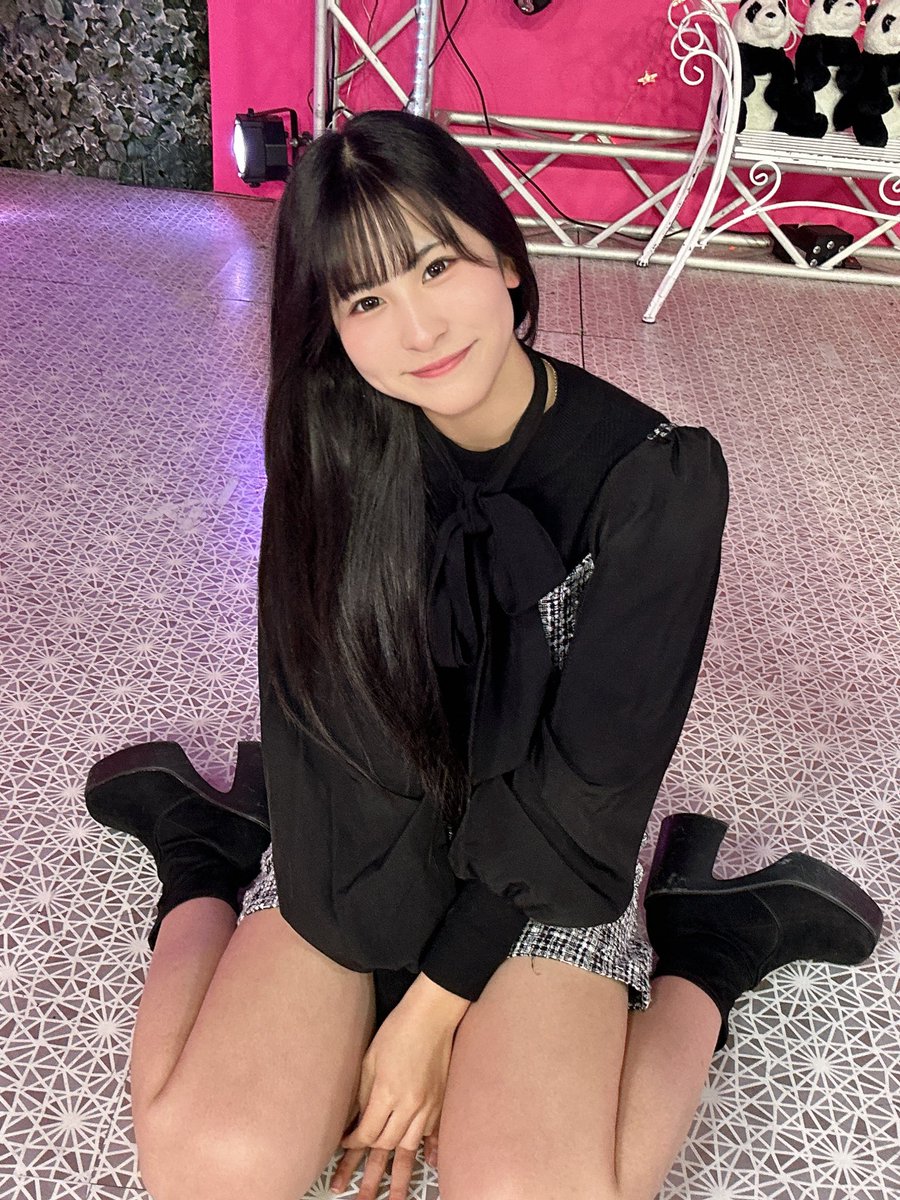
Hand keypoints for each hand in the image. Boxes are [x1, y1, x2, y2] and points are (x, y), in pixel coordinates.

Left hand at [329, 1000, 454, 1198]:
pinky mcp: (441, 1101)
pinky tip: (427, 1168)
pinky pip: (434, 1135)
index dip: (352, 1146)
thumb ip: (360, 1095)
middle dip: (370, 1173)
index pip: (366, 1134)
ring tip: (392, 1199)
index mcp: (387, 1093)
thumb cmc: (398, 1030)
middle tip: (358, 1196)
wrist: (433, 1014)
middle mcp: (410, 1105)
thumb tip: (352, 1122)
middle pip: (386, 1146)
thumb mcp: (369, 1060)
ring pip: (409, 1148)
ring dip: (399, 1176)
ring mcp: (429, 1106)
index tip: (342, 1149)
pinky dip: (430, 1152)